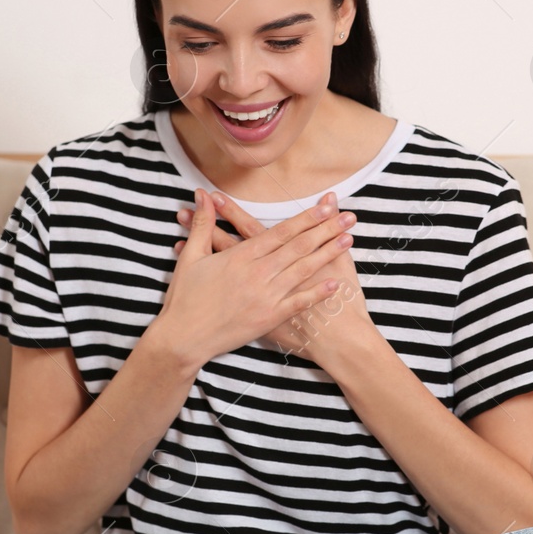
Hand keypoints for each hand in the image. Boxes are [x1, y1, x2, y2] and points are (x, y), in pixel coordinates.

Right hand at [153, 187, 354, 368]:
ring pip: (303, 270)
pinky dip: (319, 293)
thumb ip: (202, 224)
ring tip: (348, 239)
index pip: (281, 232)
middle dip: (326, 230)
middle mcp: (257, 274)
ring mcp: (266, 297)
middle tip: (349, 217)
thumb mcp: (190, 257)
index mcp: (240, 257)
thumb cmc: (184, 298)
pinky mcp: (269, 318)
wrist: (183, 338)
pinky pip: (299, 303)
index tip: (327, 206)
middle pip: (299, 247)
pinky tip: (337, 283)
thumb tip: (202, 195)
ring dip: (328, 254)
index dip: (306, 218)